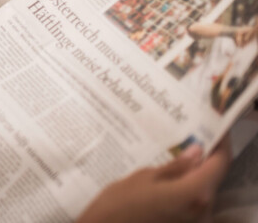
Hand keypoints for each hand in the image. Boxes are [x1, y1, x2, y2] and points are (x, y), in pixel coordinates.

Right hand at [78, 137, 230, 222]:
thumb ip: (175, 166)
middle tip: (190, 135)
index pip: (218, 164)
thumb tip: (196, 151)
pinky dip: (187, 185)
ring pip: (202, 189)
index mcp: (193, 193)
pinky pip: (194, 200)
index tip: (212, 127)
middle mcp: (200, 209)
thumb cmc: (121, 202)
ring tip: (177, 151)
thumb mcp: (145, 177)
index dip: (219, 144)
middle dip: (204, 157)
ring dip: (194, 171)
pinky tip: (170, 174)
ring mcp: (193, 219)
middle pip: (212, 177)